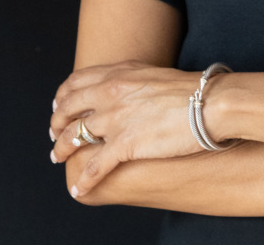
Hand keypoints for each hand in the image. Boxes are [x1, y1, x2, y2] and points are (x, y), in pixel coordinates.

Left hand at [50, 60, 216, 198]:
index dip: (63, 96)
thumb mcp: (153, 74)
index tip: (60, 106)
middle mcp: (112, 93)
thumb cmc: (190, 90)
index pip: (76, 82)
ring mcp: (116, 118)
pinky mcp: (125, 144)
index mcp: (119, 74)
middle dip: (56, 124)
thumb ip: (131, 80)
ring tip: (59, 158)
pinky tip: (80, 188)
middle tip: (55, 135)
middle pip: (68, 108)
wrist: (208, 102)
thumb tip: (123, 88)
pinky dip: (84, 180)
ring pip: (74, 137)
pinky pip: (94, 166)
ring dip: (62, 150)